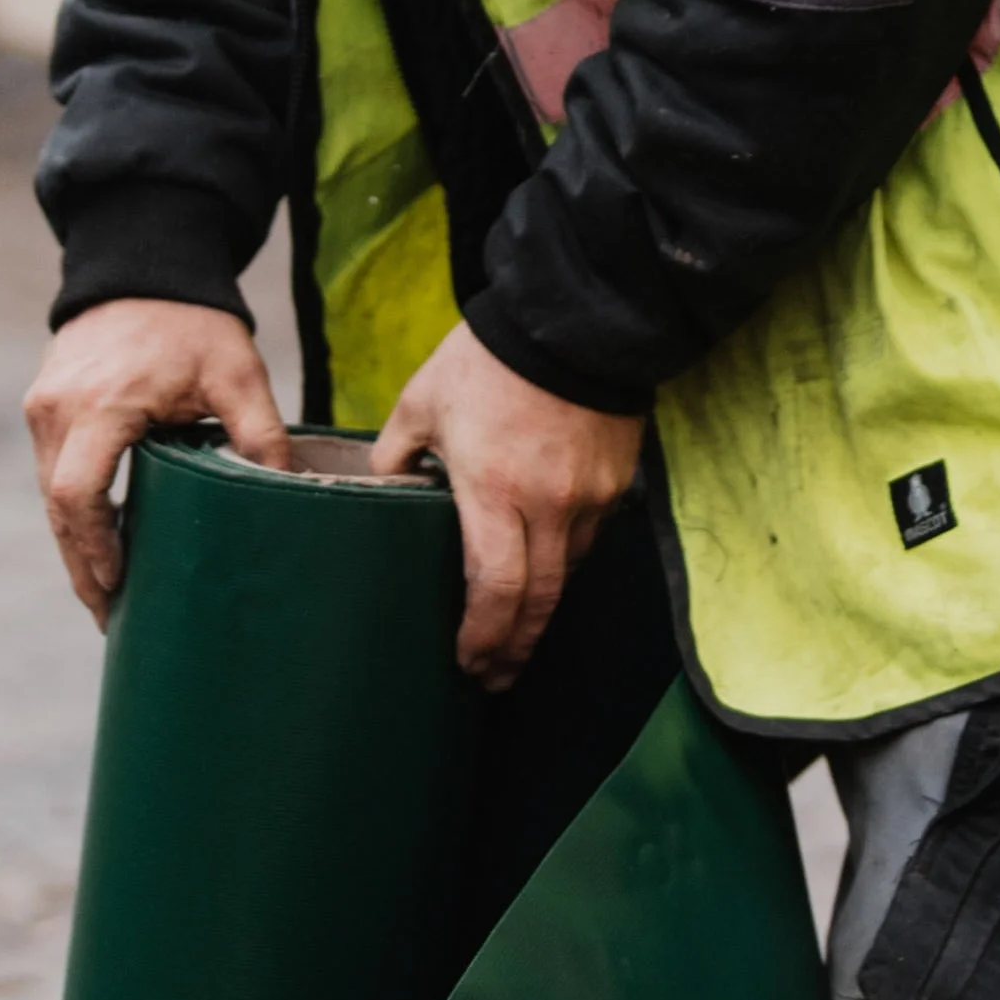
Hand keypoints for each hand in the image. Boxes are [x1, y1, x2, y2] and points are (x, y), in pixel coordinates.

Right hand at [24, 299, 289, 624]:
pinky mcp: (43, 405)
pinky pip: (53, 471)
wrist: (145, 265)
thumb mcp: (237, 373)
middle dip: (83, 567)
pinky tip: (101, 541)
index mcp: (103, 405)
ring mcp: (44, 407)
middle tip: (113, 616)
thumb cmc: (193, 322)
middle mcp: (59, 409)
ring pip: (50, 495)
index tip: (119, 589)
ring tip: (110, 590)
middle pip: (58, 509)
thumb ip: (261, 434)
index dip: (95, 550)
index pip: (78, 496)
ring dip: (77, 543)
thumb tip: (289, 497)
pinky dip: (74, 512)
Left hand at [372, 326, 645, 687]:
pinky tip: (546, 570)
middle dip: (514, 648)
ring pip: (567, 574)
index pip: (495, 588)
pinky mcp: (616, 484)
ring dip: (540, 611)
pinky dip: (565, 560)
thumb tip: (383, 489)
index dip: (483, 636)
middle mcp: (548, 506)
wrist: (572, 321)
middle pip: (538, 602)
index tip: (468, 664)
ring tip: (516, 634)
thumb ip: (397, 453)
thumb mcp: (422, 402)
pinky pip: (589, 537)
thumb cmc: (487, 361)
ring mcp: (588, 498)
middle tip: (494, 678)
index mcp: (493, 490)